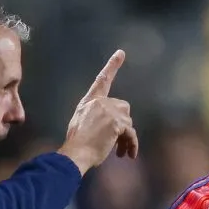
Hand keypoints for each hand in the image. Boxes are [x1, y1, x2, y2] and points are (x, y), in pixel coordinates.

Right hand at [58, 50, 138, 174]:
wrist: (76, 153)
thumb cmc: (76, 143)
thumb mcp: (80, 123)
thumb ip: (94, 116)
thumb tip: (108, 124)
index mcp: (90, 101)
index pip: (102, 80)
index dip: (112, 66)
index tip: (121, 53)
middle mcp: (100, 102)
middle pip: (123, 108)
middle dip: (123, 124)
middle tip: (118, 142)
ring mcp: (109, 111)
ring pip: (128, 122)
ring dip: (126, 138)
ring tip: (121, 152)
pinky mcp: (117, 123)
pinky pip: (131, 133)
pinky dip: (132, 145)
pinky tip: (129, 155)